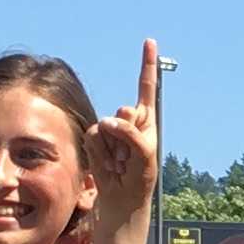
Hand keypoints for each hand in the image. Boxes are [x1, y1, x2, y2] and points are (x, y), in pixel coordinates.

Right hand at [88, 41, 162, 235]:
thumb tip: (106, 121)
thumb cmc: (138, 181)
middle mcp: (127, 122)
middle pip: (125, 112)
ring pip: (106, 126)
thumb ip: (130, 134)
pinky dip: (100, 152)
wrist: (120, 202)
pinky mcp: (94, 140)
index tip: (150, 41)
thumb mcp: (144, 157)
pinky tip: (107, 165)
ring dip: (113, 148)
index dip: (147, 65)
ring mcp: (109, 131)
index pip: (146, 88)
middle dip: (128, 134)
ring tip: (119, 165)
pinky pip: (93, 136)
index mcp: (146, 122)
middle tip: (130, 158)